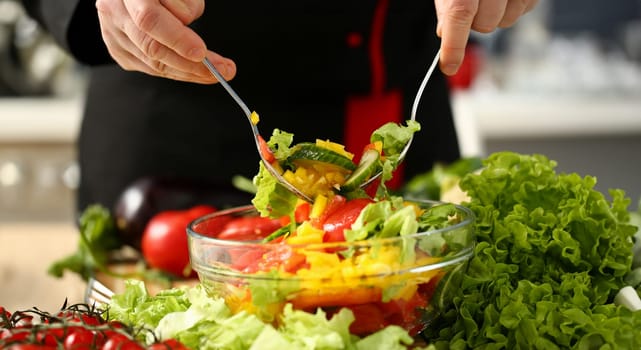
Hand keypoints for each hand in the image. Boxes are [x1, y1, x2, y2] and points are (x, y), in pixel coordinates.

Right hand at [95, 0, 235, 83]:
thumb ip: (185, 3)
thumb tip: (189, 33)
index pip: (150, 20)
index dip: (177, 39)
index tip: (203, 52)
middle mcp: (114, 12)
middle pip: (152, 48)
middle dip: (192, 65)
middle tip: (223, 69)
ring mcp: (112, 33)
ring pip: (153, 64)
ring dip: (189, 73)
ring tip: (216, 72)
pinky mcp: (118, 50)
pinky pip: (151, 68)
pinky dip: (176, 72)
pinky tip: (194, 71)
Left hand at [435, 0, 537, 74]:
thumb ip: (447, 8)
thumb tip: (444, 33)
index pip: (460, 15)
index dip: (454, 45)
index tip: (448, 66)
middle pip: (485, 25)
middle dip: (476, 22)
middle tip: (473, 5)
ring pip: (506, 21)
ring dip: (496, 14)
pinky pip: (524, 10)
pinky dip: (513, 7)